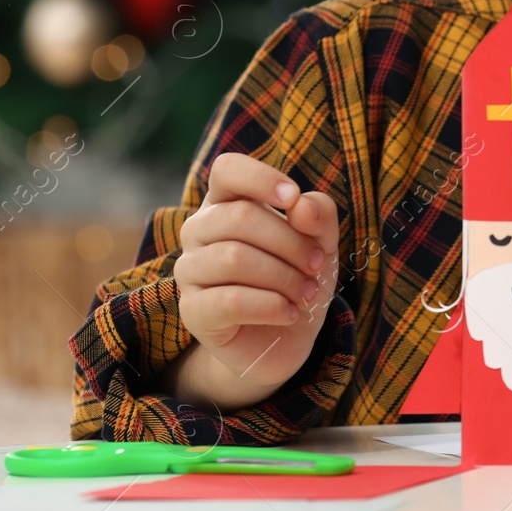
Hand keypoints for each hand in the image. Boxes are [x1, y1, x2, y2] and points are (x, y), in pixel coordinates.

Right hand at [173, 153, 339, 406]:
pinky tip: (289, 313)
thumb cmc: (297, 278)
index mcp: (227, 203)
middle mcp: (199, 231)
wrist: (283, 340)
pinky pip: (230, 300)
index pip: (227, 170)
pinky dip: (271, 306)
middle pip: (241, 217)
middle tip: (318, 266)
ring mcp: (190, 271)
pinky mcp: (193, 311)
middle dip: (293, 242)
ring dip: (285, 277)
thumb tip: (301, 205)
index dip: (260, 178)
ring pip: (234, 258)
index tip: (292, 197)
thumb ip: (318, 215)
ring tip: (307, 293)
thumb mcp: (321, 243)